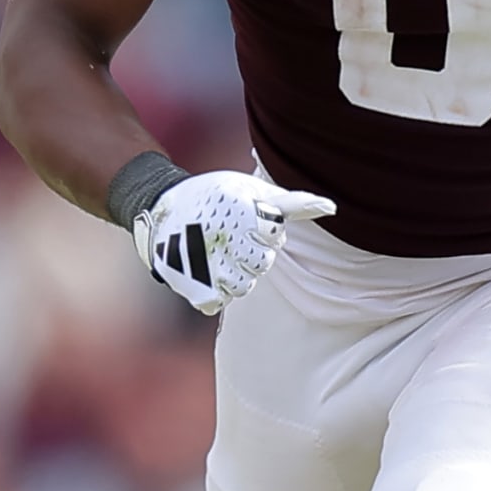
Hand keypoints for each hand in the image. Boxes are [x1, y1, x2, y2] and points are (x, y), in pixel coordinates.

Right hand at [134, 171, 335, 315]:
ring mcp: (205, 263)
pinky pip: (219, 301)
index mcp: (240, 211)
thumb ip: (292, 203)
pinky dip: (215, 290)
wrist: (160, 205)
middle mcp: (223, 237)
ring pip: (244, 286)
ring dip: (235, 274)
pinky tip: (205, 270)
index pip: (274, 236)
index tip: (246, 220)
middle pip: (262, 264)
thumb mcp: (252, 190)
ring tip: (219, 255)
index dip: (263, 230)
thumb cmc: (216, 196)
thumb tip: (331, 207)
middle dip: (250, 253)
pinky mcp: (190, 284)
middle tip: (231, 238)